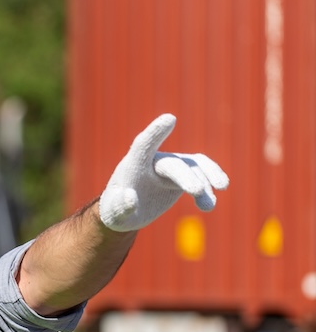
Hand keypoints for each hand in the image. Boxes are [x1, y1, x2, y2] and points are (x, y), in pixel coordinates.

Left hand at [99, 114, 228, 231]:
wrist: (128, 208)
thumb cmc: (116, 208)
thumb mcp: (114, 212)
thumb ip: (119, 207)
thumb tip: (130, 198)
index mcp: (132, 165)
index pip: (143, 145)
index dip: (155, 132)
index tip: (170, 119)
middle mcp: (154, 160)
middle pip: (172, 165)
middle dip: (185, 177)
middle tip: (196, 192)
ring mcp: (172, 164)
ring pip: (193, 167)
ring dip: (205, 181)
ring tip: (208, 206)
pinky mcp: (185, 173)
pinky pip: (202, 171)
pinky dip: (212, 178)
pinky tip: (218, 192)